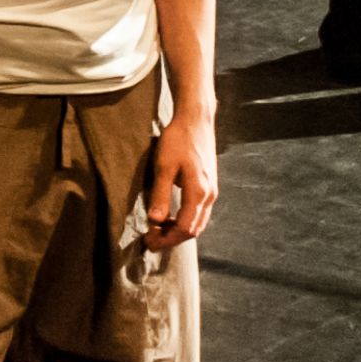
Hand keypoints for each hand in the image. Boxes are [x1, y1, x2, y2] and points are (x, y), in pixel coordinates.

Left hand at [141, 110, 219, 253]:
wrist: (196, 120)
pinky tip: (170, 215)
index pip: (185, 229)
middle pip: (194, 229)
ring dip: (179, 230)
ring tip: (158, 229)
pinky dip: (185, 219)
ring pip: (198, 222)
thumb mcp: (164, 166)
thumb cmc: (178, 140)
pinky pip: (199, 212)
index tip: (148, 241)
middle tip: (151, 240)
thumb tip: (155, 220)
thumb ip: (161, 194)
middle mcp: (209, 196)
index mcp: (199, 192)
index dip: (166, 239)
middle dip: (172, 239)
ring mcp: (212, 191)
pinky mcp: (210, 186)